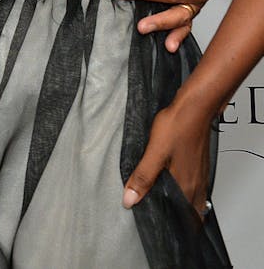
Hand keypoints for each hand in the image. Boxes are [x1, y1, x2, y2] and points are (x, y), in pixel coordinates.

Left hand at [123, 99, 212, 216]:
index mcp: (186, 185)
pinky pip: (192, 186)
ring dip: (177, 202)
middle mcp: (197, 184)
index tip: (153, 221)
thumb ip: (143, 177)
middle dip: (173, 214)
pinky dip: (182, 190)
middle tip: (154, 210)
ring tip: (158, 199)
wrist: (195, 108)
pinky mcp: (199, 166)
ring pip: (191, 198)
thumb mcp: (154, 153)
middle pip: (187, 210)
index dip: (169, 221)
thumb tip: (130, 199)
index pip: (181, 216)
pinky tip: (169, 182)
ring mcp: (200, 175)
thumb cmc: (177, 127)